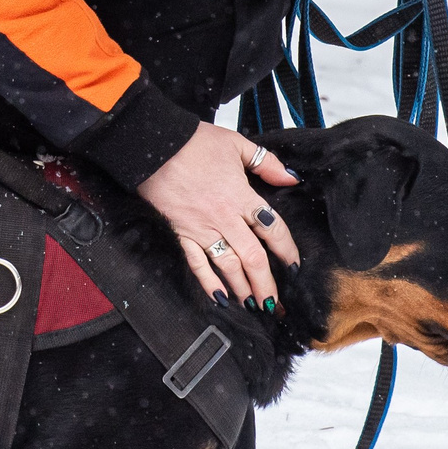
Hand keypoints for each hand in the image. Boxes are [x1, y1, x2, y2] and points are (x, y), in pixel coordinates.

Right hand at [136, 122, 300, 308]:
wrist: (153, 144)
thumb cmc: (194, 142)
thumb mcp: (237, 144)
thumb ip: (266, 163)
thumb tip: (290, 179)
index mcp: (241, 196)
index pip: (272, 229)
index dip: (286, 250)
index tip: (293, 267)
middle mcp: (224, 217)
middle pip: (252, 257)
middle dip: (266, 284)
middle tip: (275, 304)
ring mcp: (201, 228)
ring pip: (227, 265)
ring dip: (242, 288)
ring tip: (253, 306)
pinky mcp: (180, 233)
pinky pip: (196, 263)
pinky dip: (208, 282)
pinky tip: (219, 297)